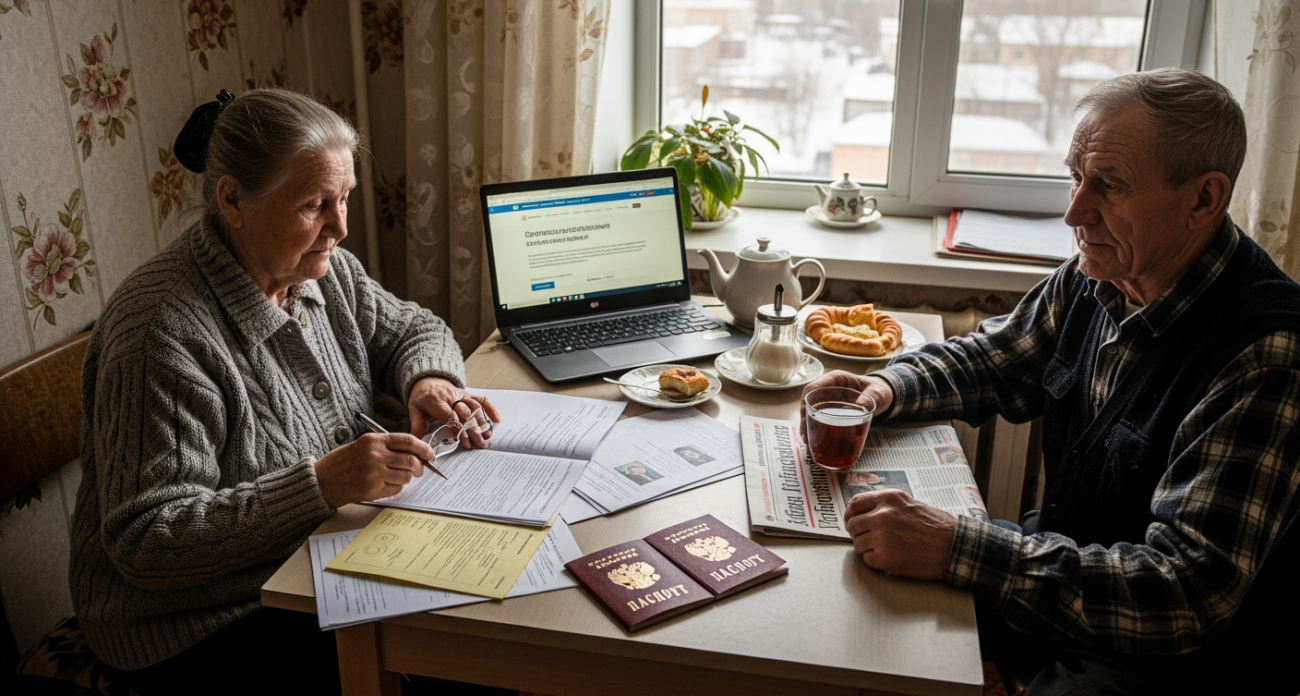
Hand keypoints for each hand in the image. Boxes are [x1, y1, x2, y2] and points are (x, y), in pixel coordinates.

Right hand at [313, 433, 435, 507]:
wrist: (323, 480)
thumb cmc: (344, 461)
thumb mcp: (363, 445)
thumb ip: (387, 446)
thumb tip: (414, 452)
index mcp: (374, 441)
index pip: (408, 441)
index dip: (423, 447)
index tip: (429, 453)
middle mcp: (375, 456)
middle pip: (411, 460)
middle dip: (419, 466)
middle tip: (419, 469)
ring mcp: (374, 473)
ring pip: (406, 476)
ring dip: (406, 478)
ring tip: (396, 476)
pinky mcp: (373, 489)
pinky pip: (396, 489)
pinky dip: (396, 487)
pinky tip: (385, 484)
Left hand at [407, 377, 501, 448]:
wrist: (426, 379)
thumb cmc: (421, 397)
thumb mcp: (414, 409)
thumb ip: (417, 426)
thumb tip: (418, 443)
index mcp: (435, 401)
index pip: (448, 414)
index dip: (456, 426)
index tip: (462, 439)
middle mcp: (450, 396)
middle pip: (465, 413)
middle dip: (472, 429)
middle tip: (478, 443)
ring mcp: (461, 395)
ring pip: (474, 407)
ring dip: (482, 422)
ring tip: (487, 436)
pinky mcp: (467, 394)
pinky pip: (481, 400)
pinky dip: (490, 409)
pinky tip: (496, 419)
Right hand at [798, 371, 893, 442]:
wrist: (883, 396)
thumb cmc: (879, 390)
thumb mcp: (878, 393)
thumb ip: (871, 397)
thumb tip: (862, 406)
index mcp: (836, 379)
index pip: (814, 387)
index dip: (806, 401)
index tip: (804, 415)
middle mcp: (829, 389)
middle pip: (809, 402)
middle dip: (804, 419)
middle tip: (805, 436)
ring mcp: (829, 400)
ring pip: (812, 412)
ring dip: (808, 427)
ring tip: (808, 443)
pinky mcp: (832, 411)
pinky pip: (820, 419)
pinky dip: (817, 430)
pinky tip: (816, 442)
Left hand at [843, 489, 956, 579]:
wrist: (956, 547)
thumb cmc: (937, 527)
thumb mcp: (910, 504)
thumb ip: (886, 505)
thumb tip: (864, 512)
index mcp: (889, 498)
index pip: (855, 503)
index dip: (850, 515)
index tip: (851, 522)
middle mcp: (883, 514)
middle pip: (853, 526)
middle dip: (859, 534)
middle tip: (871, 540)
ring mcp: (883, 535)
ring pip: (858, 544)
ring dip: (869, 549)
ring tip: (888, 549)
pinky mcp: (886, 556)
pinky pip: (868, 560)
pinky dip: (877, 562)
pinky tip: (892, 558)